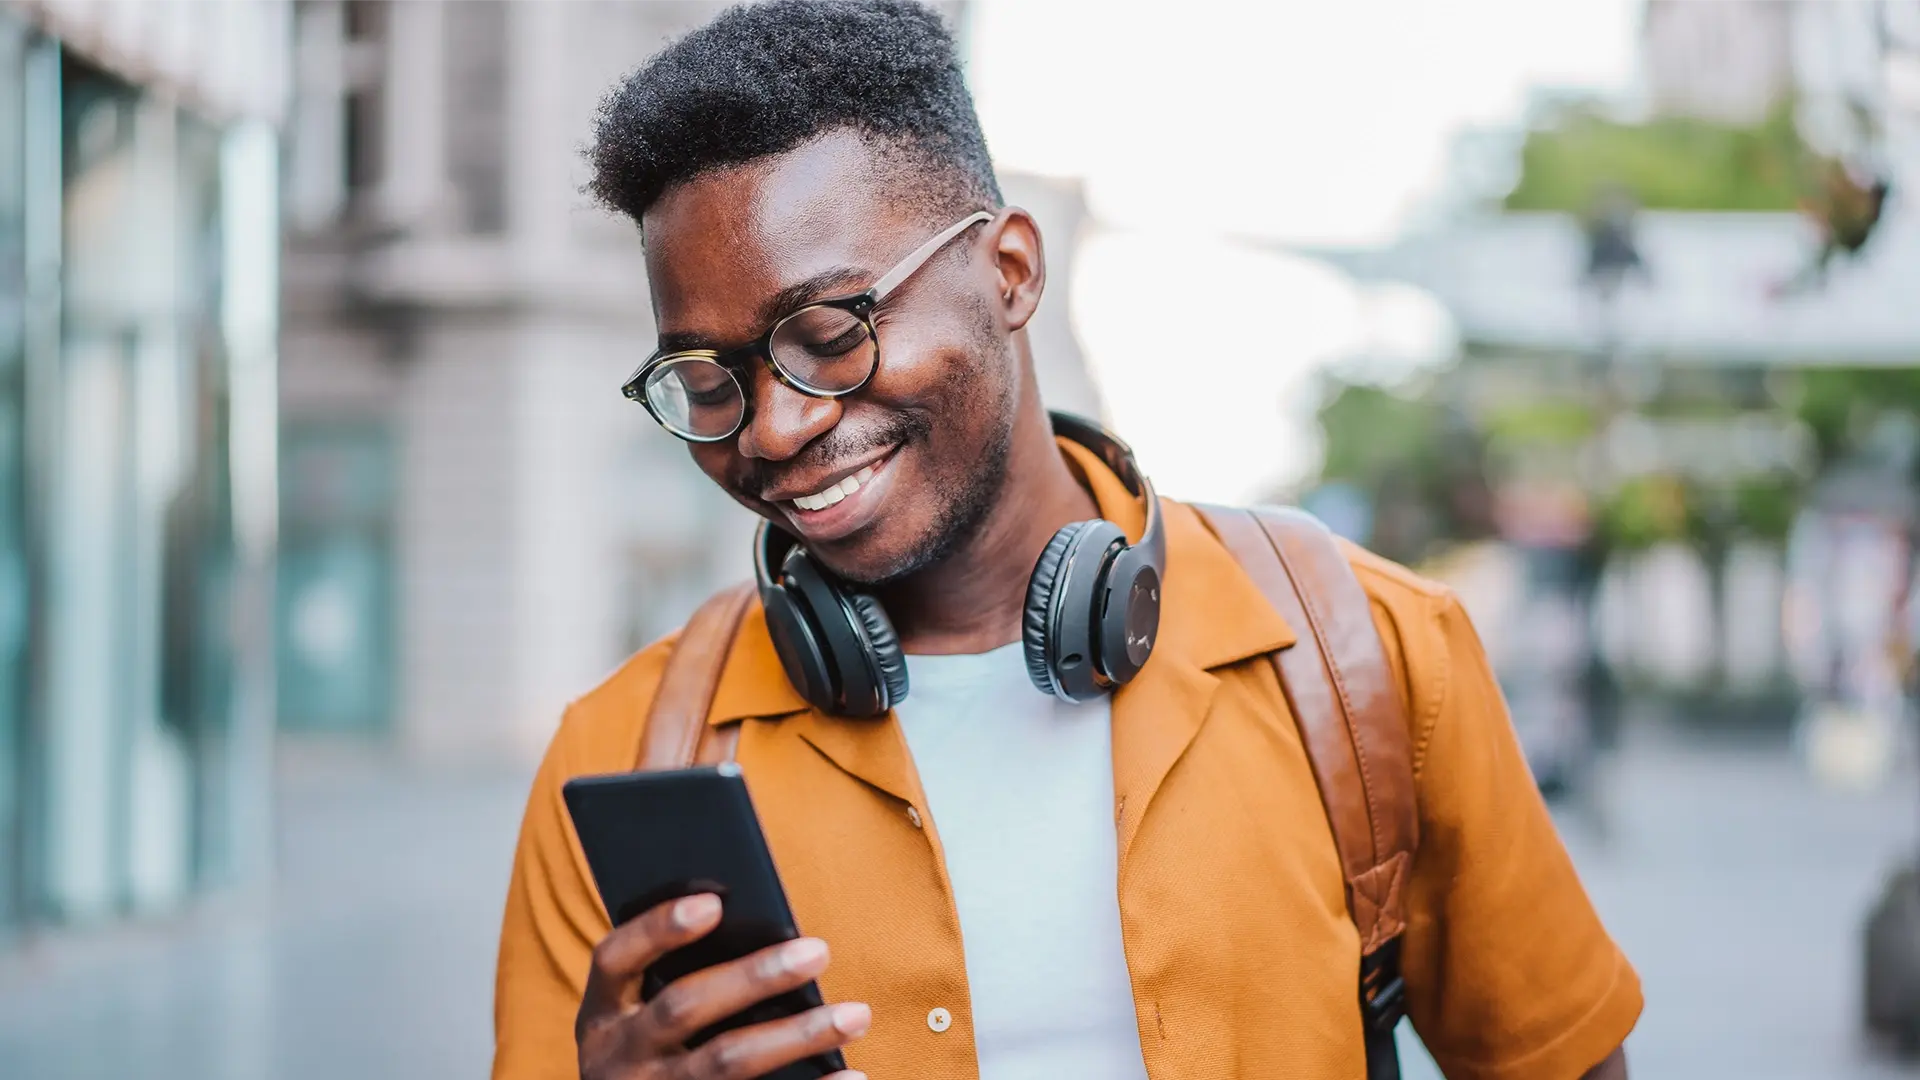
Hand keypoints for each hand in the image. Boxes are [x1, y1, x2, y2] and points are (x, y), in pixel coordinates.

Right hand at [577, 893, 869, 1078]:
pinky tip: (850, 1076)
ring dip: (797, 1035)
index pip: (615, 958)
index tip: (713, 902)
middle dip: (753, 977)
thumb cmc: (651, 1052)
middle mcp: (618, 1057)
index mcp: (602, 1014)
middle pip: (684, 1007)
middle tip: (818, 951)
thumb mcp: (637, 1018)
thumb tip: (755, 924)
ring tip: (856, 1015)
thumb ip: (674, 975)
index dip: (658, 928)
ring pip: (726, 1063)